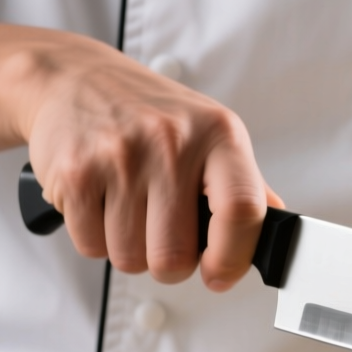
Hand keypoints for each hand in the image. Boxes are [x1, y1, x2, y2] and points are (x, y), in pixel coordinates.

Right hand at [20, 37, 278, 289]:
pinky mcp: (75, 173)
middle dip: (170, 263)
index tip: (219, 274)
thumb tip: (277, 236)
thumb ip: (244, 187)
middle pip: (174, 257)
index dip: (233, 258)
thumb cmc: (150, 113)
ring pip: (130, 259)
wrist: (74, 77)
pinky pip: (91, 247)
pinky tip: (102, 202)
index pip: (242, 212)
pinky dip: (97, 238)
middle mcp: (171, 141)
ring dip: (131, 250)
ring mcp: (120, 157)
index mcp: (218, 134)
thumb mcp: (211, 134)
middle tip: (165, 236)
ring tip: (130, 210)